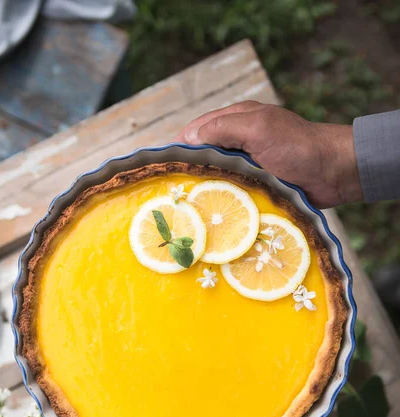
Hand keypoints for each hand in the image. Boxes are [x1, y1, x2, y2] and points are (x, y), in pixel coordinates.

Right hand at [176, 101, 363, 207]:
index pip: (197, 131)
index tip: (162, 168)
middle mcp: (239, 143)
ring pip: (216, 177)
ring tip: (185, 210)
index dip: (179, 147)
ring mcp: (247, 166)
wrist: (334, 173)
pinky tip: (210, 216)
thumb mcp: (258, 128)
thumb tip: (188, 137)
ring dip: (204, 190)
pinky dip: (222, 202)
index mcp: (237, 121)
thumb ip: (224, 128)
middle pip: (203, 156)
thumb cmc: (297, 147)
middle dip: (188, 172)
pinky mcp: (256, 187)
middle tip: (171, 194)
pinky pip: (233, 194)